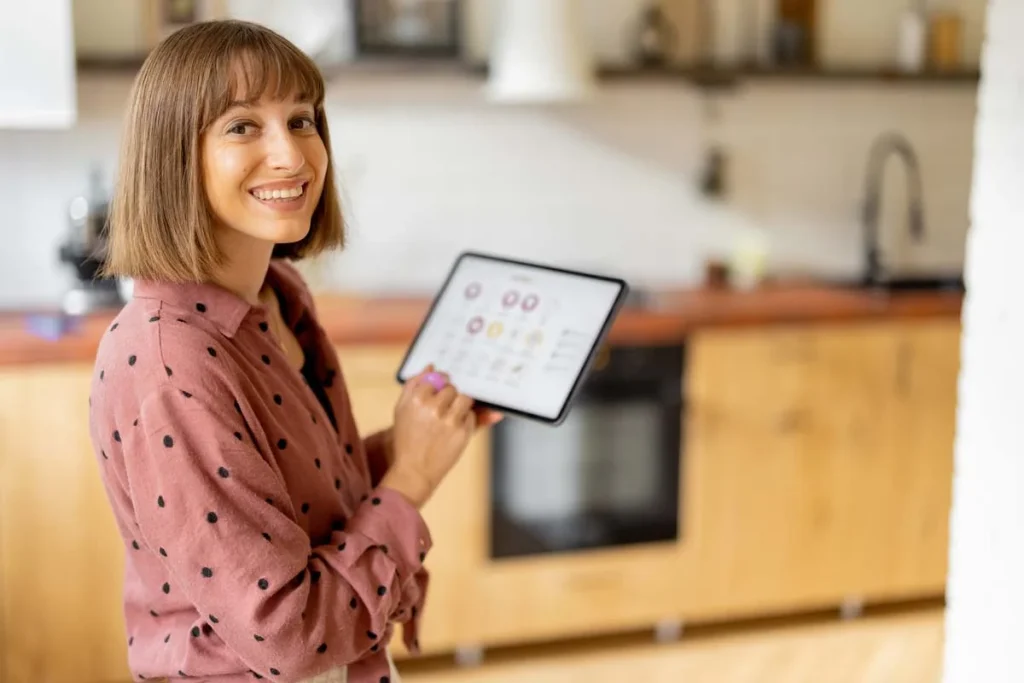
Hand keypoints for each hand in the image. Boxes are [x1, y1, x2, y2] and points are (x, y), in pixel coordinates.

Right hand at [380, 365, 478, 507]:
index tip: (440, 389)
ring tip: (450, 417)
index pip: (437, 378)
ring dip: (460, 405)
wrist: (414, 470)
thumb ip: (414, 384)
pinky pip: (472, 416)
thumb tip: (431, 366)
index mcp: (417, 400)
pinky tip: (453, 430)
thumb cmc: (407, 439)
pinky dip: (466, 420)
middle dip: (449, 396)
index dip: (440, 384)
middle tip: (442, 409)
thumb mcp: (402, 409)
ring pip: (465, 399)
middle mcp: (434, 408)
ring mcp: (450, 421)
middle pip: (452, 388)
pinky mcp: (463, 432)